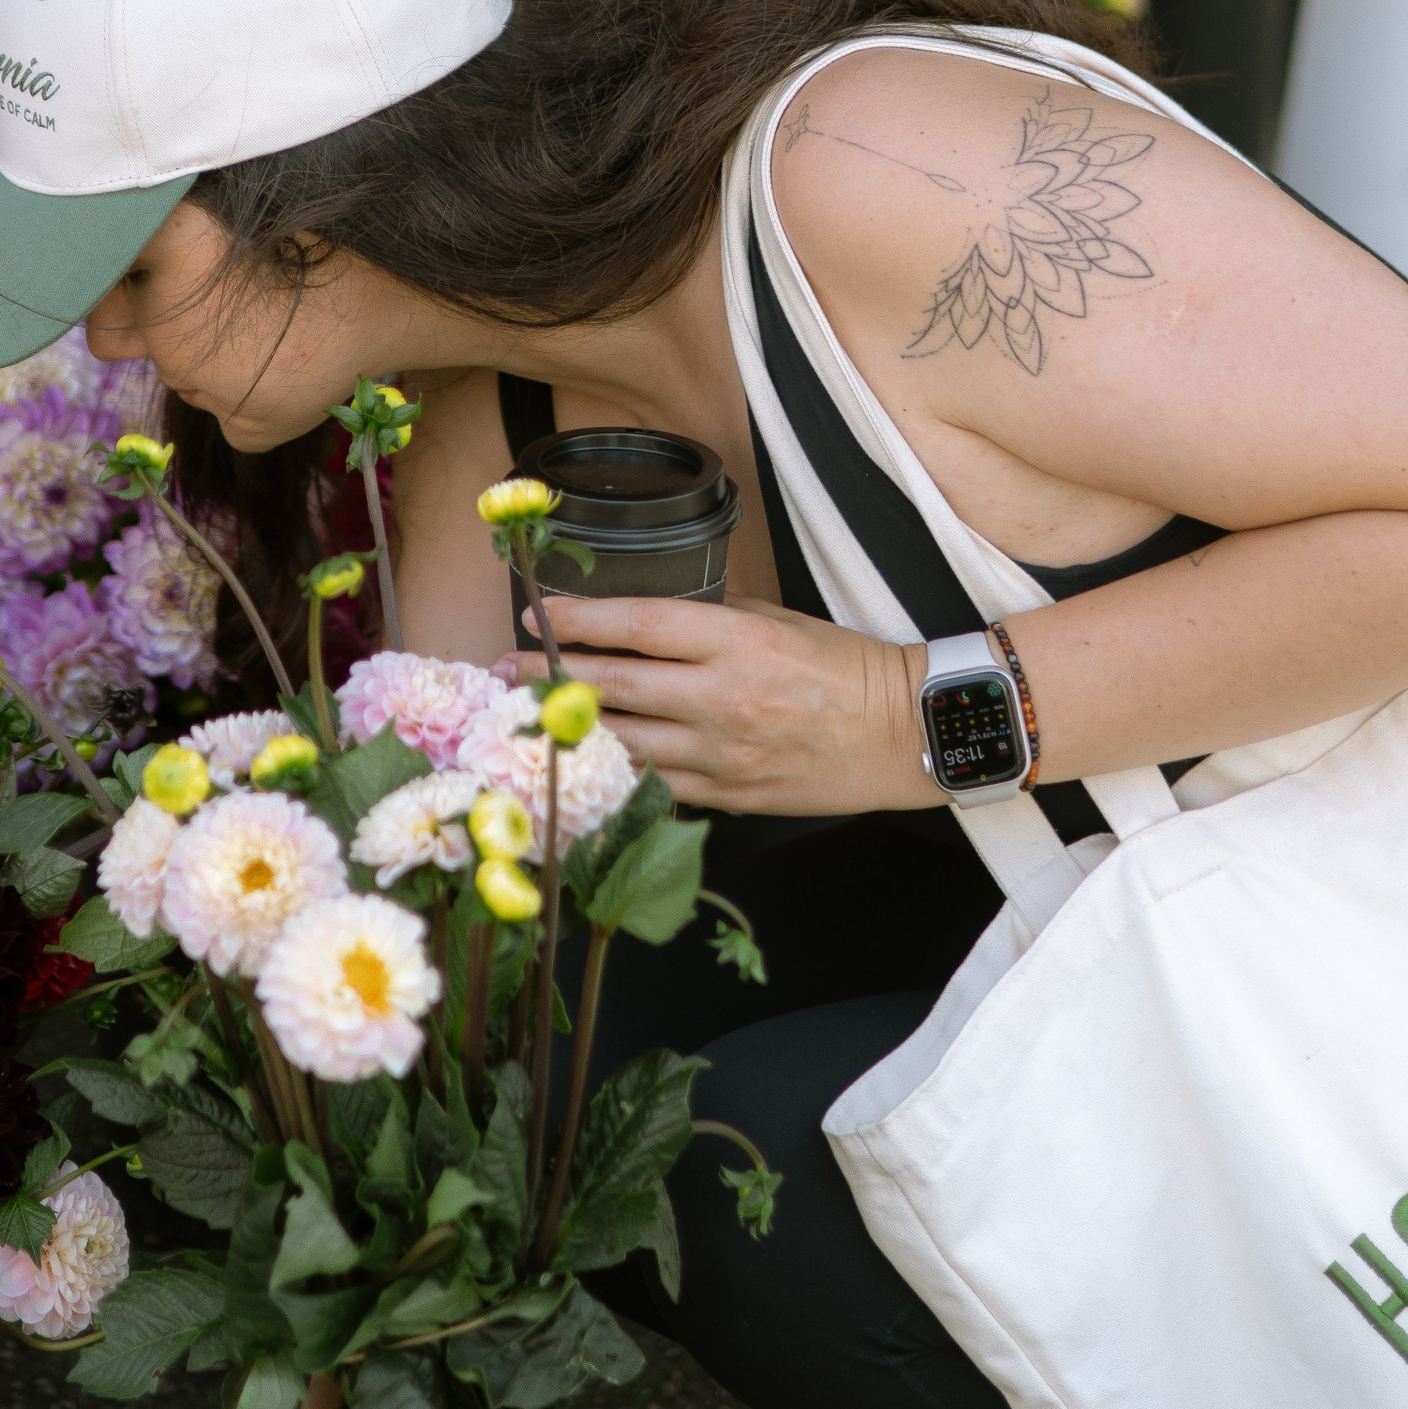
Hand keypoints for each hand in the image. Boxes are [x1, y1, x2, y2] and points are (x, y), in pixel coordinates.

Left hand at [500, 590, 934, 816]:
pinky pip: (656, 785)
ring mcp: (724, 754)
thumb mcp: (776, 620)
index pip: (637, 623)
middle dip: (550, 676)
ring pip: (625, 742)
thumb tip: (642, 627)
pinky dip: (615, 772)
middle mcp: (722, 697)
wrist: (902, 731)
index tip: (537, 613)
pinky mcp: (730, 795)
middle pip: (615, 685)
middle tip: (505, 670)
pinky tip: (582, 764)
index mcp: (736, 640)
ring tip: (527, 717)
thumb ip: (708, 625)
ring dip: (569, 729)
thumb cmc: (844, 667)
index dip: (578, 619)